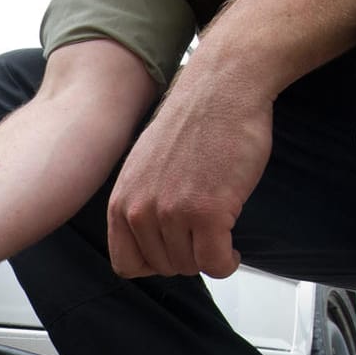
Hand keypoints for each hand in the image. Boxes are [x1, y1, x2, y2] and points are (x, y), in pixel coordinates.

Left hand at [107, 68, 272, 279]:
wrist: (224, 86)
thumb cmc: (194, 122)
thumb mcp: (145, 167)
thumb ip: (140, 203)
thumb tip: (150, 239)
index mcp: (121, 200)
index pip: (126, 263)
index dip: (154, 264)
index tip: (174, 252)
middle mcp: (140, 209)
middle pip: (163, 267)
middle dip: (188, 257)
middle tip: (206, 238)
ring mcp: (172, 212)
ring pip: (191, 267)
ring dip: (210, 257)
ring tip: (220, 234)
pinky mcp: (207, 212)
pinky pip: (216, 263)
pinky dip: (227, 263)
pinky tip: (233, 250)